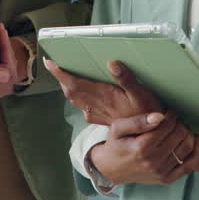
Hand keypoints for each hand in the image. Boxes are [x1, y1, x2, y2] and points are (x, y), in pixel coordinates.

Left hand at [46, 59, 162, 124]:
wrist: (149, 137)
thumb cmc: (147, 113)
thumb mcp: (142, 94)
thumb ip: (126, 78)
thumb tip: (112, 63)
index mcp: (103, 97)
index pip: (74, 84)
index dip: (60, 74)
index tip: (49, 62)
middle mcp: (96, 106)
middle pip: (71, 91)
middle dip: (61, 77)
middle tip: (55, 64)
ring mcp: (97, 114)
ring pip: (76, 99)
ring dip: (68, 87)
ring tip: (65, 74)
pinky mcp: (101, 119)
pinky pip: (84, 107)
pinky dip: (78, 97)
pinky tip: (83, 93)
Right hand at [89, 112, 198, 185]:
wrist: (111, 168)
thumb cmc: (115, 144)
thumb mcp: (118, 127)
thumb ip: (138, 120)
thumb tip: (160, 116)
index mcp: (141, 147)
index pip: (167, 125)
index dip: (171, 115)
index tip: (169, 112)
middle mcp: (153, 161)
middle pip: (179, 134)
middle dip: (179, 123)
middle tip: (174, 120)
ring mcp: (161, 172)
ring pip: (187, 147)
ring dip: (188, 134)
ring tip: (180, 129)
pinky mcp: (166, 179)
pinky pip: (189, 165)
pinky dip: (197, 152)